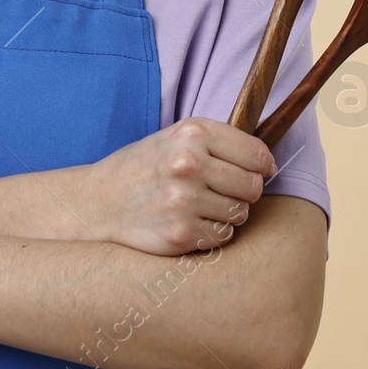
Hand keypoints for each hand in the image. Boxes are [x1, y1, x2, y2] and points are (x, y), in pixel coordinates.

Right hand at [84, 117, 275, 255]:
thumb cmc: (142, 168)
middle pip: (253, 186)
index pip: (258, 154)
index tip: (255, 171)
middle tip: (218, 190)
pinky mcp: (181, 232)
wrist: (98, 202)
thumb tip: (269, 164)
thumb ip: (218, 143)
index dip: (261, 166)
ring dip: (226, 213)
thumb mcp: (174, 138)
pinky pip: (223, 235)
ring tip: (198, 205)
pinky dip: (211, 231)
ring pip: (241, 213)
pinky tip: (189, 221)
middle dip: (243, 191)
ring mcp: (184, 200)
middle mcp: (188, 163)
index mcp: (191, 133)